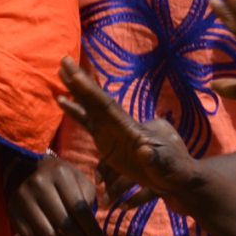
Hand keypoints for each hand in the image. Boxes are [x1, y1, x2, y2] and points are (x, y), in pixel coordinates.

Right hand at [6, 153, 100, 235]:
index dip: (92, 230)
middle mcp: (39, 186)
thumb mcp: (76, 179)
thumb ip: (87, 200)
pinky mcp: (14, 215)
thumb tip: (94, 233)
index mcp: (60, 174)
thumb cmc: (57, 177)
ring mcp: (23, 202)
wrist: (21, 170)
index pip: (79, 209)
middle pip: (64, 224)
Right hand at [58, 58, 196, 207]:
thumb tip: (144, 151)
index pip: (107, 107)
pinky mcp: (107, 141)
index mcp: (130, 128)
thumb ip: (154, 158)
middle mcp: (119, 124)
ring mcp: (112, 131)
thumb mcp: (165, 165)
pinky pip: (87, 123)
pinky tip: (62, 102)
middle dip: (80, 82)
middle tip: (64, 60)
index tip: (76, 75)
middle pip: (96, 100)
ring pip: (90, 107)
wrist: (175, 174)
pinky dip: (76, 112)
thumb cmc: (173, 169)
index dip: (91, 92)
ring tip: (59, 75)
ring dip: (76, 92)